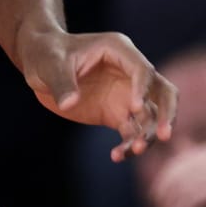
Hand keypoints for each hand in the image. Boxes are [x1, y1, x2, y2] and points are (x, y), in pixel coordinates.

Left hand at [19, 26, 175, 159]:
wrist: (39, 63)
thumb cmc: (45, 53)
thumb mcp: (48, 63)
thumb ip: (61, 82)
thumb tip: (69, 103)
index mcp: (118, 50)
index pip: (143, 70)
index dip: (142, 89)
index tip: (133, 108)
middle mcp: (130, 73)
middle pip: (163, 94)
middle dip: (167, 114)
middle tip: (164, 136)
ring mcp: (127, 95)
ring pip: (150, 118)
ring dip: (147, 135)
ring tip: (133, 150)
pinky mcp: (118, 114)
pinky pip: (132, 132)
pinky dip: (128, 145)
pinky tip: (117, 156)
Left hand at [149, 141, 205, 206]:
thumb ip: (196, 153)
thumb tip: (183, 146)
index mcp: (194, 155)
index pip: (169, 170)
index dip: (160, 184)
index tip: (156, 195)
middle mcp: (195, 163)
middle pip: (169, 181)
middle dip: (160, 195)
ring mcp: (204, 174)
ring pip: (176, 191)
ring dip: (167, 205)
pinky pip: (190, 199)